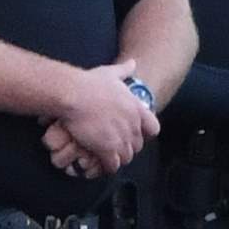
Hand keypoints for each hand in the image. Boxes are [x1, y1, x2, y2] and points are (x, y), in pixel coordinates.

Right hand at [49, 63, 161, 180]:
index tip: (134, 133)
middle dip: (128, 147)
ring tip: (106, 157)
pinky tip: (99, 163)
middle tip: (115, 146)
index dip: (144, 133)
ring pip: (126, 157)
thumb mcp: (110, 73)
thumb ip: (124, 70)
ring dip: (117, 158)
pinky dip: (107, 166)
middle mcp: (133, 125)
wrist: (74, 94)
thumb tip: (133, 63)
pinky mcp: (107, 149)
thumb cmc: (90, 83)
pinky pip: (113, 165)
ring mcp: (121, 138)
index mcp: (137, 108)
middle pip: (138, 145)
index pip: (153, 128)